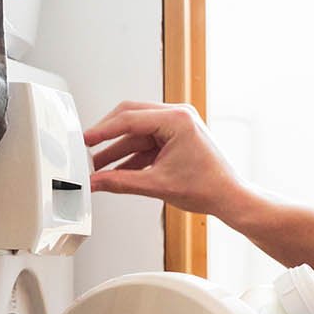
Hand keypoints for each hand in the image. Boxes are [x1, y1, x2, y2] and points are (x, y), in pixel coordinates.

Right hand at [87, 100, 248, 216]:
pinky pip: (147, 141)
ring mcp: (178, 125)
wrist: (230, 198)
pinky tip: (114, 169)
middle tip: (86, 147)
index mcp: (177, 119)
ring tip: (96, 165)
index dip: (103, 130)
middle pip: (131, 117)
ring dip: (118, 148)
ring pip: (137, 131)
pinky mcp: (176, 137)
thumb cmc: (208, 188)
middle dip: (108, 135)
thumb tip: (95, 182)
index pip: (129, 119)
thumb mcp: (157, 185)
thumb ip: (120, 182)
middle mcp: (178, 116)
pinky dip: (131, 155)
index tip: (84, 139)